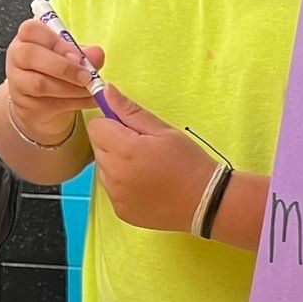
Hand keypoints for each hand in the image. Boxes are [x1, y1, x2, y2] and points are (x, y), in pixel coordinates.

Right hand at [4, 18, 103, 143]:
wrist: (46, 103)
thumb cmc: (60, 71)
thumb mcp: (74, 58)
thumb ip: (85, 54)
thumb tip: (97, 53)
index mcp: (28, 38)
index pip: (32, 30)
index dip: (57, 42)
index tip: (78, 55)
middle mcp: (17, 56)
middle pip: (29, 54)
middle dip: (64, 66)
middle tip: (87, 76)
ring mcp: (17, 82)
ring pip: (39, 83)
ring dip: (72, 88)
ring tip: (91, 89)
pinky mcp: (24, 105)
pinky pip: (49, 104)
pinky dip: (76, 102)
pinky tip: (90, 100)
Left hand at [85, 86, 215, 232]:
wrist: (206, 201)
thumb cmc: (188, 161)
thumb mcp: (164, 131)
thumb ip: (130, 111)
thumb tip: (106, 91)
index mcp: (124, 149)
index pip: (96, 126)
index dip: (113, 124)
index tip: (133, 131)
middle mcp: (113, 174)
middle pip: (98, 148)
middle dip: (114, 144)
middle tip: (144, 150)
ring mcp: (115, 195)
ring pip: (104, 169)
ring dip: (117, 165)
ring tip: (147, 169)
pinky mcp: (120, 210)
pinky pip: (112, 190)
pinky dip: (124, 185)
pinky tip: (147, 186)